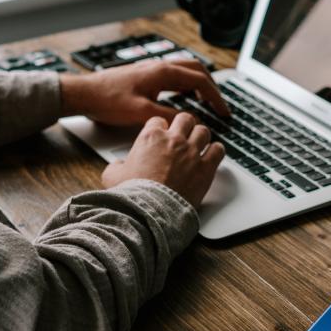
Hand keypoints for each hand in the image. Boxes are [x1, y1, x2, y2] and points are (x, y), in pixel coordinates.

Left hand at [59, 60, 229, 124]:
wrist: (83, 93)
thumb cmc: (107, 100)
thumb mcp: (140, 114)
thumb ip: (168, 117)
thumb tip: (190, 121)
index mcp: (162, 72)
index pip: (200, 80)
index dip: (215, 97)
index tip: (224, 111)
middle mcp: (159, 66)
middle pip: (197, 70)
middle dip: (212, 87)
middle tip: (220, 105)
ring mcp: (152, 69)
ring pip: (185, 70)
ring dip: (200, 83)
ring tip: (206, 101)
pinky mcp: (145, 75)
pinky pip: (174, 75)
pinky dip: (186, 84)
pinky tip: (184, 97)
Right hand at [101, 113, 224, 205]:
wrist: (150, 210)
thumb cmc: (132, 194)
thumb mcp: (113, 175)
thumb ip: (117, 165)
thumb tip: (117, 166)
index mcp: (151, 137)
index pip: (159, 121)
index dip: (160, 128)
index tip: (162, 135)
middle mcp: (173, 140)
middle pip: (185, 119)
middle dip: (184, 125)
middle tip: (184, 134)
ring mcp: (191, 152)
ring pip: (203, 131)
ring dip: (201, 137)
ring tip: (199, 144)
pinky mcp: (205, 167)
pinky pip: (218, 150)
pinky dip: (216, 151)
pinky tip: (212, 155)